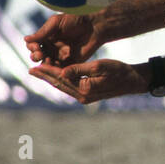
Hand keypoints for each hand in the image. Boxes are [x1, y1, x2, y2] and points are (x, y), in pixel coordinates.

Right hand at [24, 13, 101, 66]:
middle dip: (36, 56)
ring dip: (44, 64)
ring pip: (47, 64)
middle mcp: (51, 48)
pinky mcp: (70, 63)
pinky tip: (54, 68)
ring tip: (47, 60)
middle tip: (39, 55)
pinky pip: (60, 69)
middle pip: (37, 56)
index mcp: (46, 37)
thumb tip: (25, 39)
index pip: (33, 45)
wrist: (94, 25)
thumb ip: (43, 32)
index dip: (32, 47)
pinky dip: (55, 70)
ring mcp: (60, 56)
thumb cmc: (75, 19)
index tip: (35, 46)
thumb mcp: (56, 22)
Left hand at [29, 59, 146, 103]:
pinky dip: (61, 82)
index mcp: (84, 89)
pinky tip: (56, 76)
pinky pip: (70, 88)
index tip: (36, 66)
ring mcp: (85, 97)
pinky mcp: (88, 95)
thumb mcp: (100, 66)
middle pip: (59, 85)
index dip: (48, 71)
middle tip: (31, 70)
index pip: (61, 78)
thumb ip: (80, 69)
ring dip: (51, 80)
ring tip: (39, 73)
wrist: (133, 80)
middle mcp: (83, 96)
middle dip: (45, 77)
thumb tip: (62, 72)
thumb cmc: (119, 71)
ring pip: (63, 87)